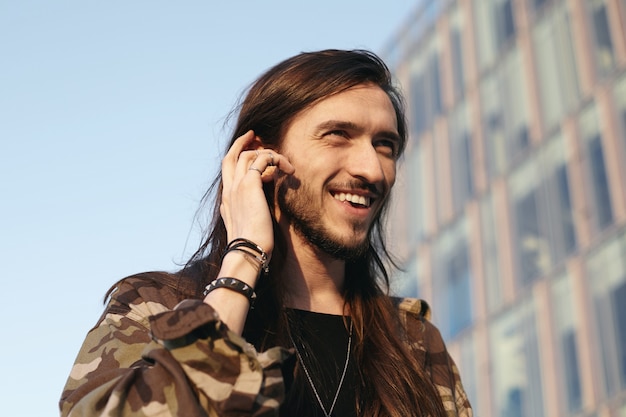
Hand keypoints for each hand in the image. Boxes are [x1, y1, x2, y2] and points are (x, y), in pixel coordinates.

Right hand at [219, 130, 293, 257]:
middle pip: (230, 157)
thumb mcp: (249, 230)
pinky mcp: (249, 184)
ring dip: (268, 153)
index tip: (253, 154)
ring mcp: (237, 186)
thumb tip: (258, 213)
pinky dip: (277, 158)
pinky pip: (263, 158)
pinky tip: (289, 171)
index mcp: (227, 201)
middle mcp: (229, 190)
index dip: (238, 159)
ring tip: (285, 164)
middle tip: (255, 135)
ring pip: (247, 154)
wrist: (247, 251)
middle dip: (241, 143)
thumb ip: (250, 217)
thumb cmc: (252, 246)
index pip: (228, 172)